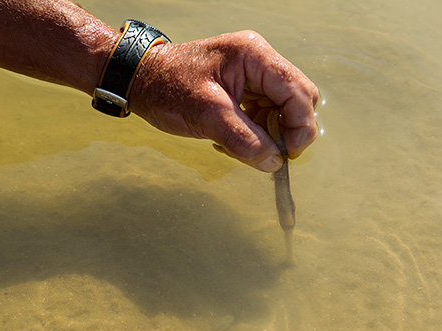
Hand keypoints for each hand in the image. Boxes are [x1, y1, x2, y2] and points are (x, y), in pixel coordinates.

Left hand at [129, 30, 319, 171]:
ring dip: (270, 134)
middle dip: (288, 130)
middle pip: (299, 99)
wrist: (141, 81)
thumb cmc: (168, 89)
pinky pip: (267, 114)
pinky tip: (232, 138)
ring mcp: (254, 74)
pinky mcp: (246, 88)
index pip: (298, 91)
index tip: (287, 154)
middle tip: (268, 153)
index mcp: (254, 56)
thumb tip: (274, 162)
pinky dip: (257, 132)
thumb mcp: (207, 116)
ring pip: (284, 110)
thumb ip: (244, 140)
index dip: (300, 126)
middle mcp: (259, 60)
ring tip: (239, 144)